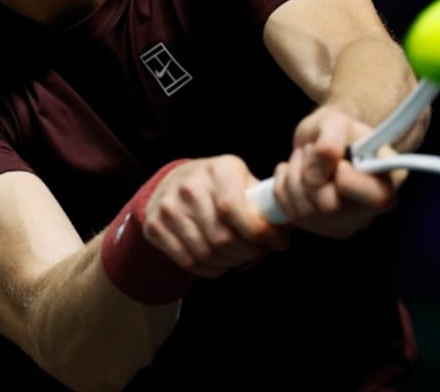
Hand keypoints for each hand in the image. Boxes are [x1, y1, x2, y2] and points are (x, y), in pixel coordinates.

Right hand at [142, 156, 291, 277]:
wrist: (172, 183)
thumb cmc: (218, 186)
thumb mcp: (242, 182)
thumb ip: (264, 204)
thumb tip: (284, 233)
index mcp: (219, 170)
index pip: (234, 208)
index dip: (258, 233)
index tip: (276, 242)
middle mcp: (190, 186)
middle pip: (222, 238)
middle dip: (247, 253)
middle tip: (256, 253)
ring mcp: (169, 207)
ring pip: (206, 254)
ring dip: (229, 264)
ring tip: (238, 257)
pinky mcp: (155, 227)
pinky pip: (189, 262)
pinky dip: (210, 270)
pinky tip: (218, 262)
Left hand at [269, 105, 406, 238]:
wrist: (324, 140)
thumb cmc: (339, 131)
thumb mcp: (337, 120)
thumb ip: (332, 137)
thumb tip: (321, 163)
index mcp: (387, 183)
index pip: (376, 198)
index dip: (349, 178)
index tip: (340, 162)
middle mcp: (368, 212)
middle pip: (330, 206)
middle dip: (311, 171)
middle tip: (314, 150)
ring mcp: (341, 224)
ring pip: (304, 210)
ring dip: (295, 174)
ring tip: (305, 157)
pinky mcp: (316, 227)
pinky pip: (288, 212)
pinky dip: (283, 185)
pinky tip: (296, 172)